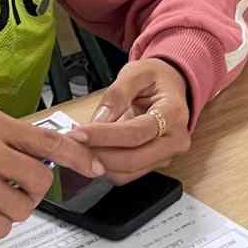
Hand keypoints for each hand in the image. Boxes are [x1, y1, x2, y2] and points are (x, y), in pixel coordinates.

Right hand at [0, 106, 103, 241]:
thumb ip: (8, 139)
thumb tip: (50, 154)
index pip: (48, 139)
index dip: (78, 156)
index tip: (95, 166)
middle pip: (40, 179)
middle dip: (32, 191)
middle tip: (9, 190)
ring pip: (24, 207)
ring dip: (9, 210)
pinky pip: (2, 228)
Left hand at [69, 59, 191, 184]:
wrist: (170, 87)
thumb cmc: (156, 78)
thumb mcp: (137, 72)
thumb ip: (118, 94)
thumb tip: (100, 119)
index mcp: (174, 113)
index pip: (137, 132)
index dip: (105, 136)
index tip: (78, 133)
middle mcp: (174, 140)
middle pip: (133, 159)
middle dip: (98, 154)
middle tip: (72, 144)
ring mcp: (166, 155)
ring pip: (128, 172)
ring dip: (99, 162)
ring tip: (78, 147)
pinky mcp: (153, 164)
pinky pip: (126, 174)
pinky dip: (105, 166)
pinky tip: (91, 151)